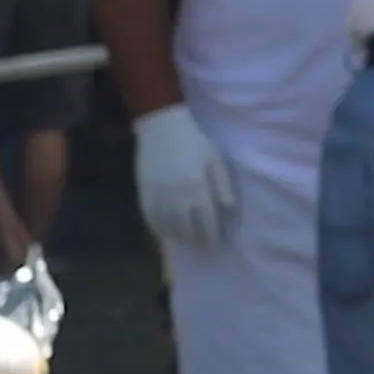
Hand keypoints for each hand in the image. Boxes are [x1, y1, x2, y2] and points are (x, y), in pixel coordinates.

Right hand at [132, 104, 234, 251]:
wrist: (162, 127)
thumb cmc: (194, 141)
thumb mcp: (215, 159)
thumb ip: (222, 185)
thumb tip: (229, 208)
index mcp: (197, 189)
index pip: (205, 222)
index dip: (210, 236)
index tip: (215, 244)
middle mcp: (177, 198)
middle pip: (185, 229)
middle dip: (194, 240)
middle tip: (200, 245)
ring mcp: (158, 198)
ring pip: (167, 227)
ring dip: (176, 237)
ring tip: (183, 242)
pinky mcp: (144, 194)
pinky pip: (150, 218)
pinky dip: (157, 229)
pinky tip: (163, 232)